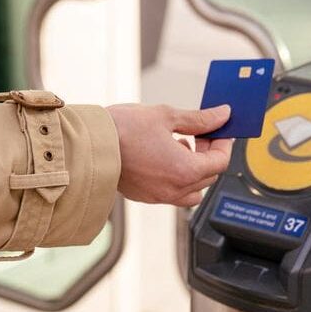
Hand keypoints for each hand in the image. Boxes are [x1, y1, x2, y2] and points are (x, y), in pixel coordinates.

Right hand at [106, 104, 234, 206]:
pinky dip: (176, 177)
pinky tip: (162, 157)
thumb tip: (223, 115)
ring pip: (193, 190)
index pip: (221, 161)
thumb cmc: (122, 130)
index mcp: (185, 170)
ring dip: (194, 170)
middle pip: (209, 176)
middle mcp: (175, 189)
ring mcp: (159, 196)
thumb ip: (199, 119)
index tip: (219, 128)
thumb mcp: (166, 116)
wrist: (87, 145)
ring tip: (179, 147)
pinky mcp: (145, 196)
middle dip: (208, 154)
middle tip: (198, 133)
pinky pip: (172, 193)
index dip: (223, 142)